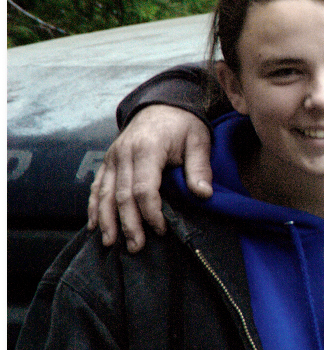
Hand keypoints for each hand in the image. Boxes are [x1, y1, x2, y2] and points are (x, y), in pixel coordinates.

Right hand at [87, 105, 212, 252]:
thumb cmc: (184, 124)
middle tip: (135, 247)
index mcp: (148, 148)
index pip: (144, 188)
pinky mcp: (108, 160)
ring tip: (110, 243)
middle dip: (127, 223)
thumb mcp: (199, 140)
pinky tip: (94, 225)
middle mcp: (124, 153)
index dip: (150, 212)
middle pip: (122, 195)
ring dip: (107, 220)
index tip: (160, 229)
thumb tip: (203, 194)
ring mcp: (113, 156)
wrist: (163, 103)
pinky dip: (94, 206)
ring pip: (104, 193)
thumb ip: (199, 168)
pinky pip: (97, 186)